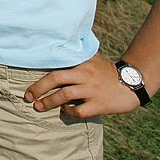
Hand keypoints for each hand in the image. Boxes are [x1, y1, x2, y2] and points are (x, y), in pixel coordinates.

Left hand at [22, 54, 141, 118]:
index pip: (56, 67)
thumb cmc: (106, 73)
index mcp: (81, 63)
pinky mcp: (99, 105)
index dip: (40, 77)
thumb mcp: (92, 60)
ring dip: (49, 102)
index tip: (28, 86)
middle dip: (39, 88)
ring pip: (65, 95)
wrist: (131, 84)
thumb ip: (75, 56)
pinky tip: (65, 111)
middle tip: (28, 97)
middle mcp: (85, 75)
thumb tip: (55, 48)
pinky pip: (80, 111)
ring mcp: (92, 90)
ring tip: (39, 107)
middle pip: (56, 78)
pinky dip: (69, 112)